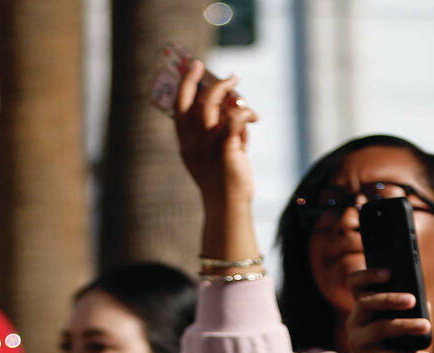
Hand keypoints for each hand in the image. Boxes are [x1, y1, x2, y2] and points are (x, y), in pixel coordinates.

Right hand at [174, 60, 258, 209]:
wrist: (227, 205)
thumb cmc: (222, 179)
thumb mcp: (212, 153)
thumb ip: (216, 130)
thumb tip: (229, 103)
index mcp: (185, 143)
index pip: (179, 106)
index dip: (186, 83)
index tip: (195, 66)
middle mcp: (193, 143)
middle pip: (198, 101)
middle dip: (212, 83)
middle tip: (231, 76)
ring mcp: (207, 146)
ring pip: (215, 105)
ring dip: (232, 94)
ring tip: (243, 96)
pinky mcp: (225, 150)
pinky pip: (235, 118)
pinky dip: (246, 113)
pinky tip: (254, 117)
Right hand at [346, 269, 433, 352]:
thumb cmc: (392, 346)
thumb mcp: (397, 325)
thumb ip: (406, 311)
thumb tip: (424, 303)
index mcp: (362, 309)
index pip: (355, 284)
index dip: (368, 275)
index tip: (389, 272)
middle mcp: (355, 324)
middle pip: (366, 304)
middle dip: (389, 299)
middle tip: (413, 299)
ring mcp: (359, 346)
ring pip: (380, 329)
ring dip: (405, 326)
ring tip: (426, 325)